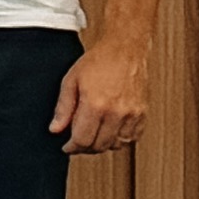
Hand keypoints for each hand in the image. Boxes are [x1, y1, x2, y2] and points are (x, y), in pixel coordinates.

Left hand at [52, 36, 149, 154]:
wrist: (124, 50)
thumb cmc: (97, 62)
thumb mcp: (70, 81)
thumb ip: (63, 108)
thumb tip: (55, 129)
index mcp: (96, 105)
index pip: (82, 140)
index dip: (72, 147)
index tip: (66, 147)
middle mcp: (117, 113)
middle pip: (99, 146)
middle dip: (85, 148)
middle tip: (77, 142)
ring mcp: (132, 114)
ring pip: (116, 145)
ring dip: (102, 145)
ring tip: (92, 135)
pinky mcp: (142, 114)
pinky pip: (132, 138)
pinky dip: (120, 139)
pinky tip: (109, 130)